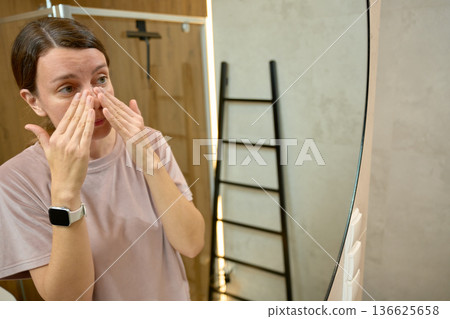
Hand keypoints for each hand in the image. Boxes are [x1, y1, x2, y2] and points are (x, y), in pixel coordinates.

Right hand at [25, 90, 94, 204]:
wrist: (65, 184)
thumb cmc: (58, 167)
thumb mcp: (47, 150)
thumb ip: (40, 136)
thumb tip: (28, 125)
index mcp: (55, 138)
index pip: (65, 118)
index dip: (72, 106)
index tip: (78, 95)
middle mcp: (62, 140)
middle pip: (74, 118)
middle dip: (81, 103)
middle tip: (87, 91)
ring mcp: (72, 146)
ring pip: (81, 123)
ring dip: (87, 109)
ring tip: (92, 97)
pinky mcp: (82, 152)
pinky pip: (86, 133)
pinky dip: (90, 122)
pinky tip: (93, 112)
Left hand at [94, 87, 144, 141]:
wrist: (147, 158)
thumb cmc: (140, 144)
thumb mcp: (138, 128)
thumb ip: (135, 114)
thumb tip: (132, 100)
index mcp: (137, 118)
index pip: (121, 106)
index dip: (110, 97)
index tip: (100, 90)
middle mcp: (136, 121)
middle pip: (118, 108)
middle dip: (106, 98)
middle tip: (95, 88)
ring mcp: (134, 129)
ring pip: (117, 115)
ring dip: (107, 104)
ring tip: (98, 96)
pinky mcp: (130, 136)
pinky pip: (118, 125)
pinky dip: (111, 117)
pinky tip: (104, 110)